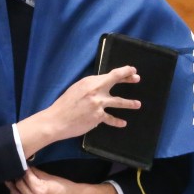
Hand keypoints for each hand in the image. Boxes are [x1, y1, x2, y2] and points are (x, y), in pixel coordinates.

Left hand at [6, 167, 121, 193]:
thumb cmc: (64, 188)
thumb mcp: (50, 178)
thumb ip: (35, 173)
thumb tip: (23, 166)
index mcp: (41, 191)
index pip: (24, 178)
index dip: (22, 171)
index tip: (19, 167)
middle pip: (19, 188)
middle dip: (16, 180)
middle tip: (13, 175)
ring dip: (14, 191)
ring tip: (12, 185)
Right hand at [17, 65, 140, 157]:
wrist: (56, 120)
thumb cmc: (63, 105)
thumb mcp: (76, 89)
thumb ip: (90, 87)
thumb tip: (101, 87)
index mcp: (89, 82)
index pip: (111, 74)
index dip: (124, 71)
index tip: (131, 70)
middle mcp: (96, 91)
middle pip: (115, 82)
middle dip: (128, 79)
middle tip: (137, 78)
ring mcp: (98, 104)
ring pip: (119, 102)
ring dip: (130, 103)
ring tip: (137, 104)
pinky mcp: (98, 117)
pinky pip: (111, 118)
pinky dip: (117, 121)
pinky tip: (122, 123)